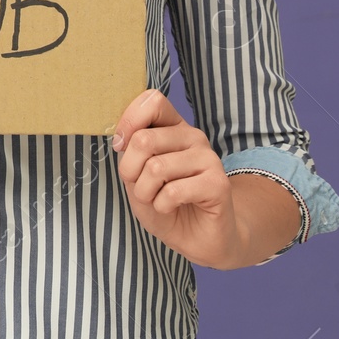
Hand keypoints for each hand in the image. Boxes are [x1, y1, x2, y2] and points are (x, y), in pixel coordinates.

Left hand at [111, 88, 240, 268]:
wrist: (197, 238)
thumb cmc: (164, 202)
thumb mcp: (136, 174)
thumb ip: (130, 151)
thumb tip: (123, 138)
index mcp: (173, 127)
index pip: (152, 100)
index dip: (128, 121)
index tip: (120, 146)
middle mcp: (193, 137)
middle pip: (144, 139)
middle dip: (130, 171)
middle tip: (140, 187)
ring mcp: (209, 159)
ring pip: (155, 168)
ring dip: (146, 192)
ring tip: (157, 200)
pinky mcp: (218, 184)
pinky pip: (173, 191)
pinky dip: (161, 205)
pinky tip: (171, 207)